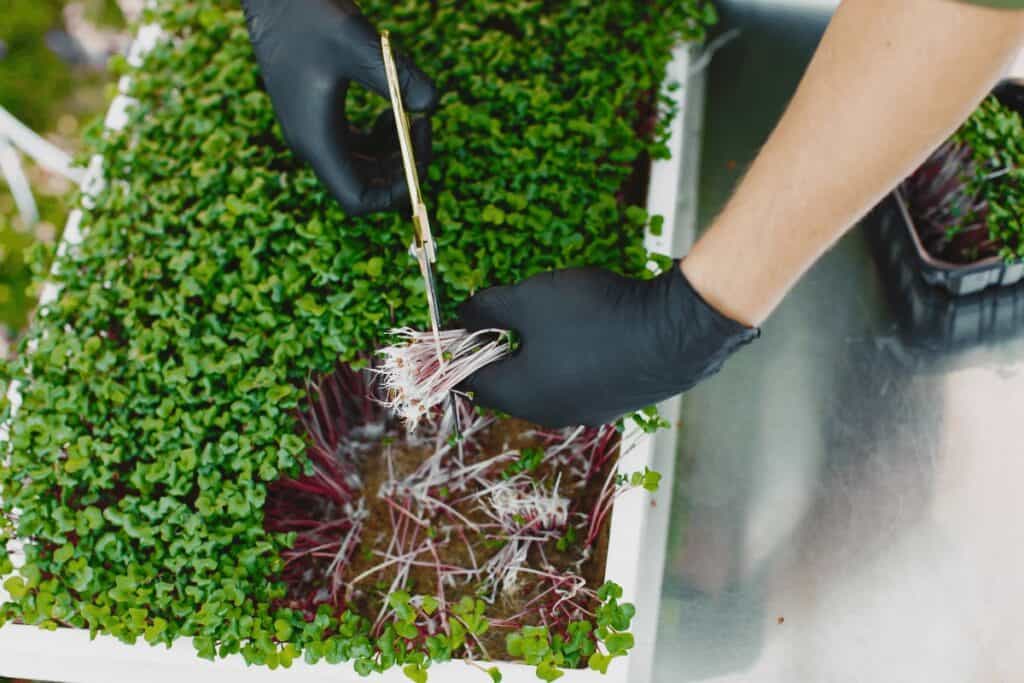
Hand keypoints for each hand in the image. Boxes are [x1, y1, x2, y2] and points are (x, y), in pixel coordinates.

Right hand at [242, 0, 437, 215]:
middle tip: (424, 129)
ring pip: (364, 165)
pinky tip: (394, 108)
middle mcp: (313, 144)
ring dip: (394, 151)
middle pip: (366, 185)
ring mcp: (315, 130)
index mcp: (317, 141)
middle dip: (401, 168)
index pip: (358, 199)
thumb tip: (432, 105)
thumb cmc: (307, 16)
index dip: (395, 192)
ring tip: (413, 117)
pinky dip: (381, 135)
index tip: (420, 156)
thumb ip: (399, 78)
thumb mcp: (360, 45)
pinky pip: (357, 144)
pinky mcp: (320, 113)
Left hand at [458, 262, 758, 427]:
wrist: (676, 333)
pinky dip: (570, 356)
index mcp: (522, 396)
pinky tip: (587, 327)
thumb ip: (488, 308)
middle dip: (501, 348)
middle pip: (510, 383)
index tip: (463, 320)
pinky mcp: (618, 401)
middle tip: (506, 310)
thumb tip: (462, 315)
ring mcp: (589, 411)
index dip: (461, 349)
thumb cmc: (593, 317)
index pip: (472, 381)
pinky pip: (579, 379)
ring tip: (548, 313)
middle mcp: (552, 413)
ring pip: (546, 381)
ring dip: (538, 351)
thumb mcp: (528, 300)